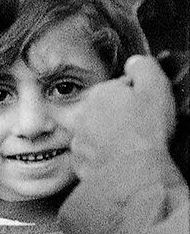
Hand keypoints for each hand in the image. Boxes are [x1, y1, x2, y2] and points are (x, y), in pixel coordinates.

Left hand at [72, 55, 178, 188]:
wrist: (133, 171)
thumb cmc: (145, 130)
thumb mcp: (155, 86)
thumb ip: (143, 67)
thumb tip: (134, 62)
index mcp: (99, 94)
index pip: (118, 88)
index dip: (136, 95)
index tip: (146, 105)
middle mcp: (82, 116)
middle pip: (104, 110)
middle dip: (120, 115)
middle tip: (140, 126)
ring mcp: (78, 141)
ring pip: (95, 133)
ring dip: (109, 137)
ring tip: (130, 145)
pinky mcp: (79, 163)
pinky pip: (92, 156)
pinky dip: (103, 156)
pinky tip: (119, 158)